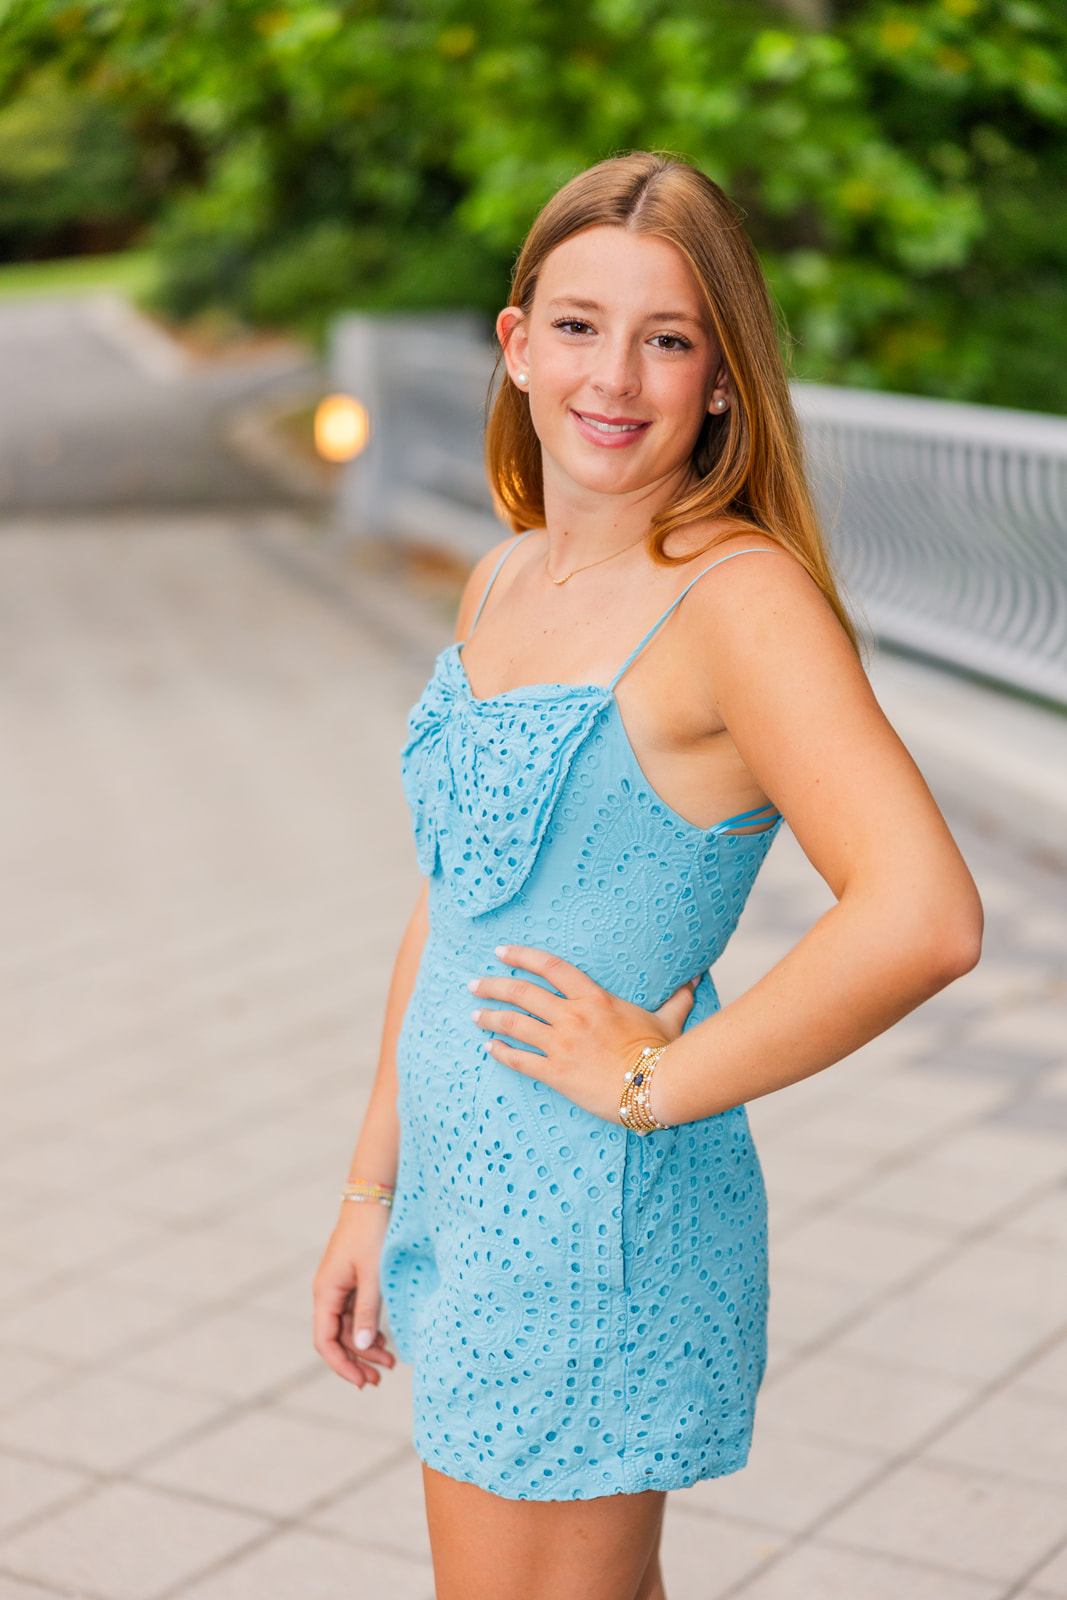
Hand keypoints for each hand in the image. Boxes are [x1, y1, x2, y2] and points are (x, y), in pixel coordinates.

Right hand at [312, 1202, 396, 1387]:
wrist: (374, 1197)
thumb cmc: (372, 1232)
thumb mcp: (372, 1274)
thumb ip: (367, 1311)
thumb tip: (363, 1347)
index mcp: (326, 1292)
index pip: (325, 1341)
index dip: (341, 1365)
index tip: (362, 1382)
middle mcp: (328, 1292)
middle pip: (337, 1338)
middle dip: (356, 1360)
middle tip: (380, 1379)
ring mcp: (340, 1286)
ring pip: (348, 1327)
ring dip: (366, 1346)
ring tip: (390, 1363)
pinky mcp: (353, 1280)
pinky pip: (356, 1313)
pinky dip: (368, 1328)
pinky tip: (385, 1339)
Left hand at [469, 945, 698, 1122]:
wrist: (657, 1087)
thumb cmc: (664, 1053)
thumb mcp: (669, 1019)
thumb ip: (677, 997)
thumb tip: (694, 977)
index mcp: (595, 998)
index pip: (550, 967)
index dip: (522, 956)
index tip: (501, 951)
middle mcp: (573, 1016)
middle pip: (522, 993)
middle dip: (494, 986)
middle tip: (474, 984)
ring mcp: (562, 1045)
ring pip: (514, 1025)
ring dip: (490, 1018)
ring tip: (474, 1015)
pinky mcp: (558, 1074)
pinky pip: (521, 1061)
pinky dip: (502, 1053)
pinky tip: (489, 1048)